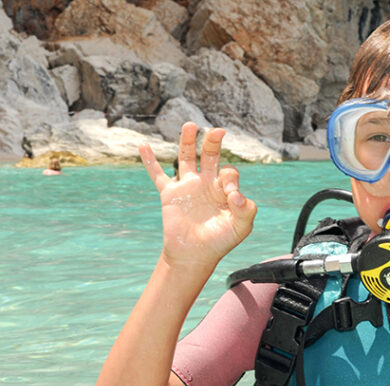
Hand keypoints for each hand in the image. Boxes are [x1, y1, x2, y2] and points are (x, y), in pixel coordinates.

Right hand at [139, 123, 256, 269]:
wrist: (194, 255)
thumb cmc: (220, 241)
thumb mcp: (241, 227)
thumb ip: (246, 210)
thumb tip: (237, 195)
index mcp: (223, 189)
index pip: (228, 173)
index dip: (230, 179)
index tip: (230, 194)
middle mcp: (206, 183)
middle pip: (210, 155)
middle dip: (213, 142)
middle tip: (217, 131)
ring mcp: (187, 187)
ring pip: (186, 158)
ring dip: (187, 141)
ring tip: (190, 126)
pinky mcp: (170, 194)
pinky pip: (158, 175)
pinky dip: (150, 161)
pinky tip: (143, 146)